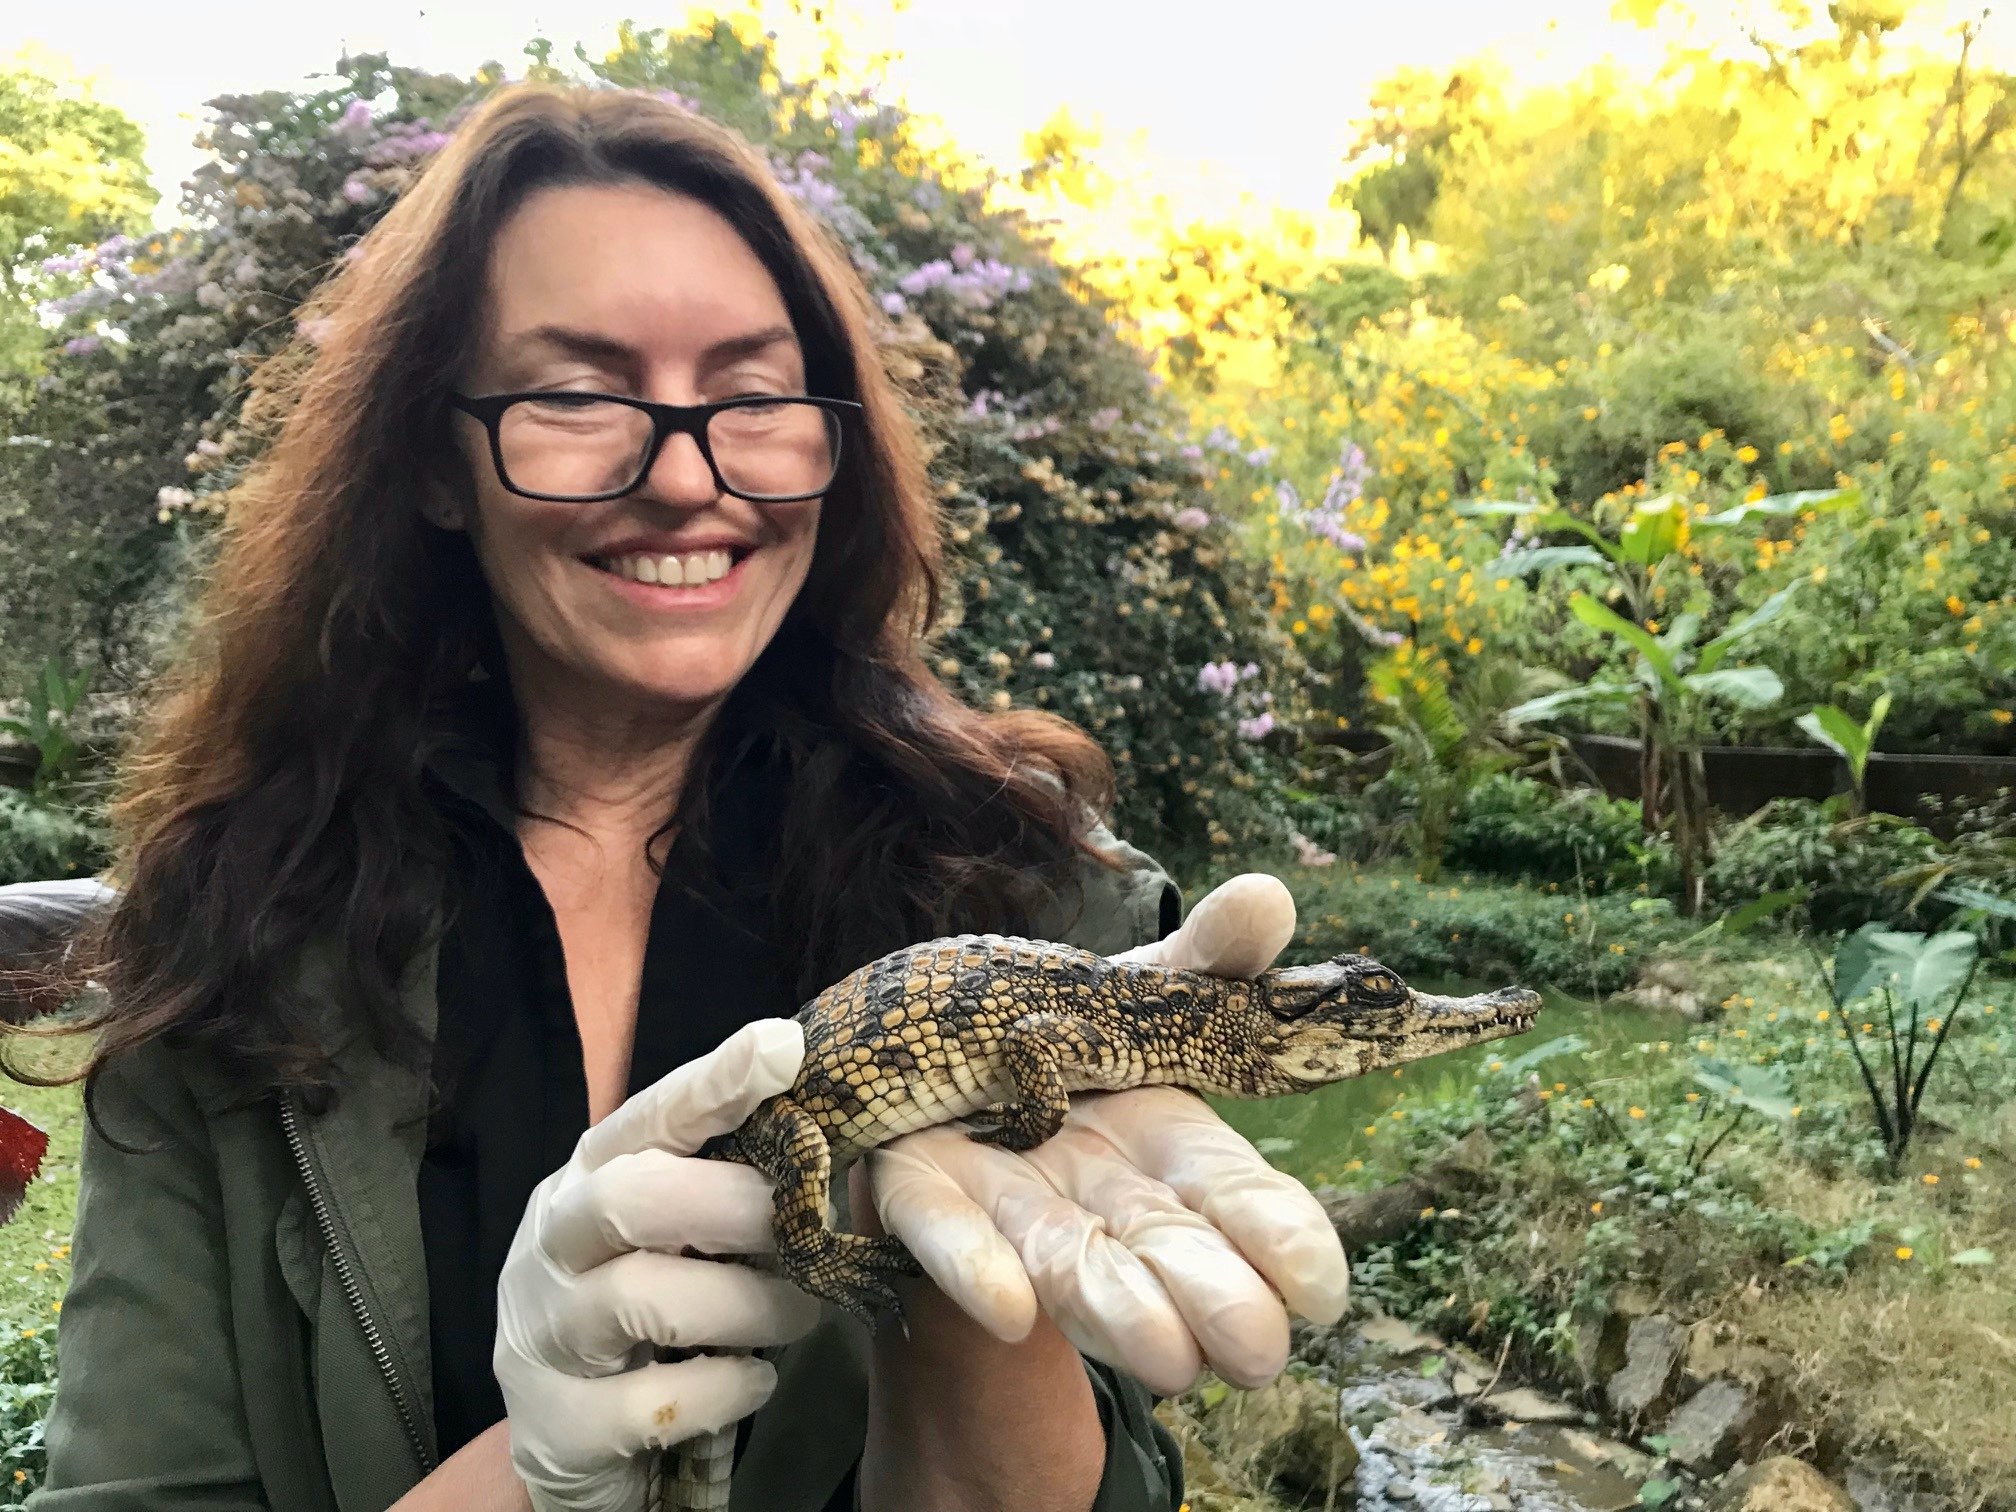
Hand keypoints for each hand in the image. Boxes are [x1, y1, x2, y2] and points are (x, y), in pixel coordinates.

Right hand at [494, 1019, 822, 1511]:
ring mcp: (544, 1335)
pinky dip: (724, 1387)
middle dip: (735, 1205)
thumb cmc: (642, 1308)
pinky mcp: (560, 1422)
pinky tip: (755, 1379)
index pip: (648, 1116)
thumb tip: (829, 1145)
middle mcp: (551, 1244)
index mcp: (586, 1179)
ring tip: (802, 1314)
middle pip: (631, 1197)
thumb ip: (720, 1185)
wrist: (565, 1438)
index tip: (783, 1047)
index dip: (713, 1083)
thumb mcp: (666, 1234)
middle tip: (806, 1229)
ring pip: (645, 1298)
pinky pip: (653, 1402)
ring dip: (750, 1303)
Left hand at [862, 874, 1350, 1395]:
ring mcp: (1008, 1201)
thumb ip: (1207, 958)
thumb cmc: (1057, 1034)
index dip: (1279, 1239)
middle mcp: (1097, 1193)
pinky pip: (942, 1231)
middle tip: (1257, 1349)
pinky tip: (1007, 1310)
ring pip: (1068, 1260)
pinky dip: (976, 1266)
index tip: (1321, 1291)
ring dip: (1118, 1308)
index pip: (1239, 1199)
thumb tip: (1273, 895)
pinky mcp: (918, 1192)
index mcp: (1166, 1146)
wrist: (923, 1062)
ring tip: (1167, 1359)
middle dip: (1210, 1297)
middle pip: (1162, 1249)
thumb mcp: (1139, 990)